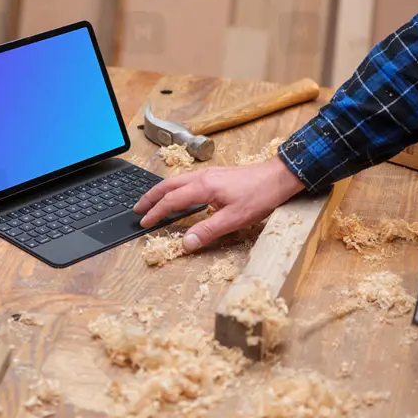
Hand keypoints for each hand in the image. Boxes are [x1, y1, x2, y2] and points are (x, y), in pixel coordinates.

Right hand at [132, 157, 305, 251]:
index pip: (171, 200)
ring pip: (177, 180)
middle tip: (137, 208)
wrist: (280, 177)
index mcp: (203, 187)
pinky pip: (187, 180)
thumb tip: (185, 243)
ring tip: (152, 201)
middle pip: (168, 185)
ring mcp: (210, 174)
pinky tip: (179, 195)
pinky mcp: (217, 175)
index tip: (144, 222)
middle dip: (150, 197)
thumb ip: (207, 231)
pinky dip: (175, 188)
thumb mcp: (234, 219)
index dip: (156, 212)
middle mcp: (203, 177)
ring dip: (162, 191)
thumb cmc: (260, 196)